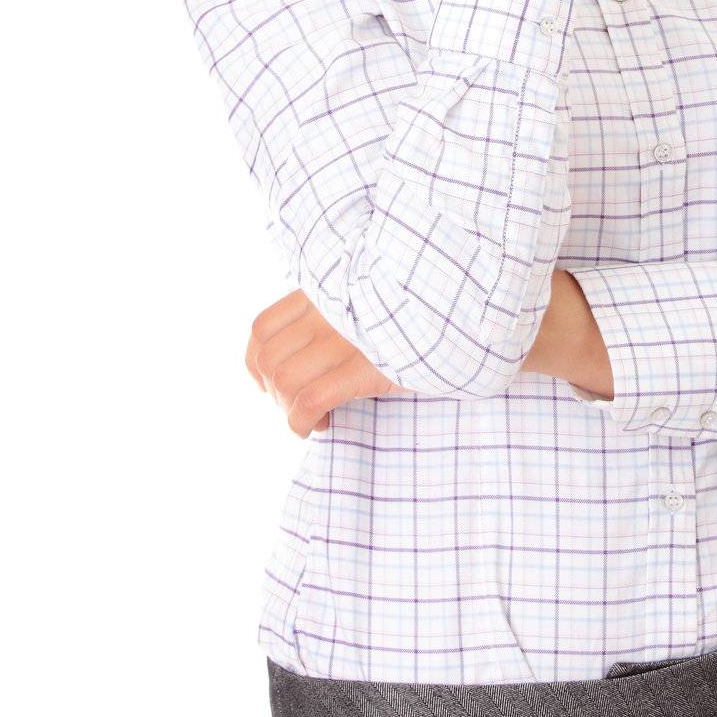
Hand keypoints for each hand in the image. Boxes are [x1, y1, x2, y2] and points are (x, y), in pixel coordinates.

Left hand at [243, 289, 407, 437]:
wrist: (459, 312)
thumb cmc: (415, 313)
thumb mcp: (368, 297)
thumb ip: (336, 312)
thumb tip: (304, 355)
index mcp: (325, 291)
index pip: (262, 328)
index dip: (257, 365)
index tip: (273, 384)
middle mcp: (328, 310)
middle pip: (270, 359)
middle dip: (276, 394)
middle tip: (302, 406)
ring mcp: (343, 337)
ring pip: (284, 380)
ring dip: (290, 409)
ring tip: (316, 416)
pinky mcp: (363, 367)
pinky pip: (309, 401)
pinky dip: (303, 421)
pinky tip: (324, 425)